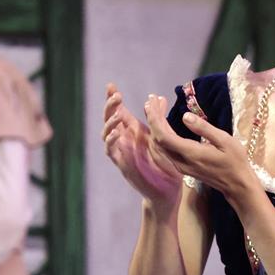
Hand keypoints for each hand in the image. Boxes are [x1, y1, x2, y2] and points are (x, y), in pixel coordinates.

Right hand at [101, 85, 182, 207]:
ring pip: (106, 134)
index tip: (110, 85)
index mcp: (133, 131)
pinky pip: (111, 151)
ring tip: (117, 114)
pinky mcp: (122, 164)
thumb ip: (158, 117)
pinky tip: (117, 132)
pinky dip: (111, 140)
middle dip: (110, 106)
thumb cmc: (165, 163)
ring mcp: (121, 151)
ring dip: (110, 122)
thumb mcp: (163, 136)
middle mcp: (124, 139)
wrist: (168, 189)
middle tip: (116, 95)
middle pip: (110, 119)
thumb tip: (158, 96)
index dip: (113, 99)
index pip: (119, 111)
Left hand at [146, 96, 260, 207]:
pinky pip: (165, 150)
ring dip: (155, 126)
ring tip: (155, 108)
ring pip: (159, 145)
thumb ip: (204, 128)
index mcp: (190, 153)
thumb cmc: (235, 161)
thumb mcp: (225, 141)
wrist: (237, 185)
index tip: (153, 102)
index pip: (164, 136)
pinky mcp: (182, 167)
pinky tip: (163, 124)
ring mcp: (180, 166)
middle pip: (158, 139)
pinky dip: (161, 134)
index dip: (155, 119)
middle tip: (152, 100)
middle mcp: (180, 162)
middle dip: (153, 118)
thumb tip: (185, 116)